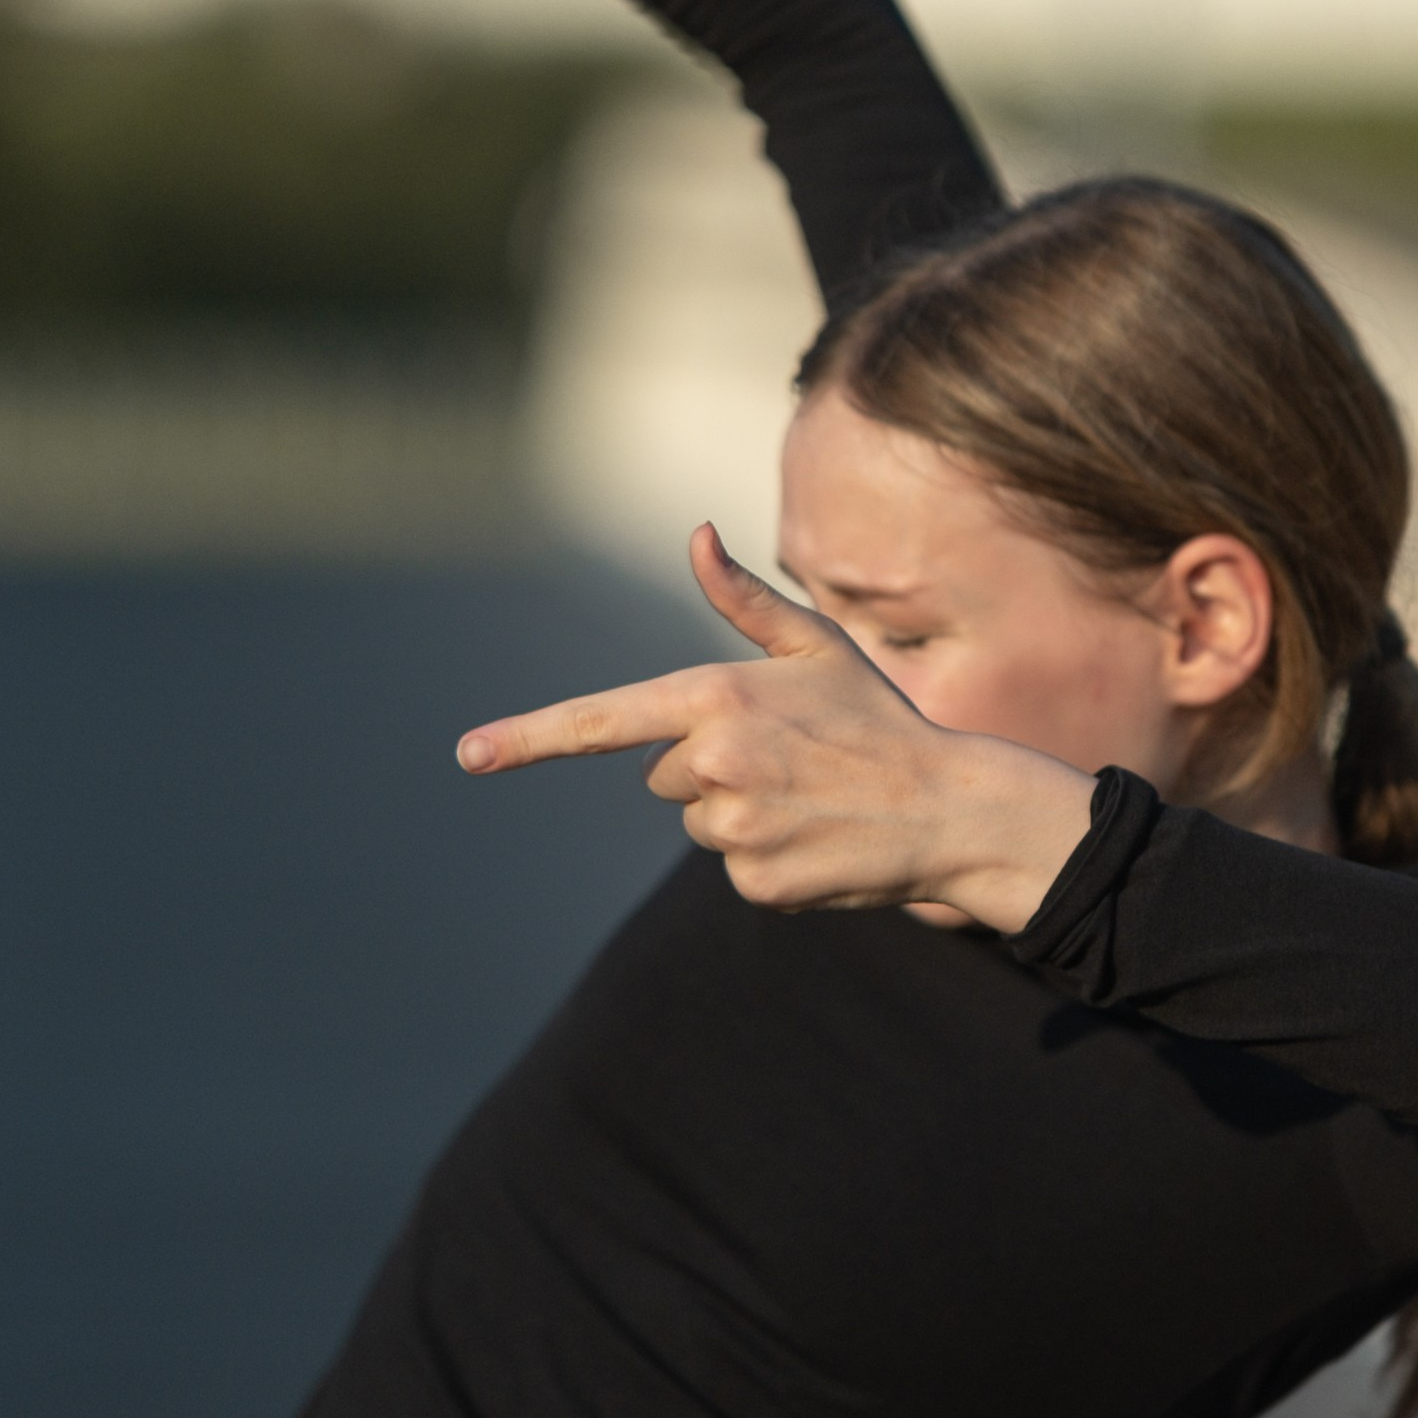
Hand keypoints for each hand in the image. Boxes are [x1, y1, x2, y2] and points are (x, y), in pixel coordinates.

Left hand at [458, 525, 1096, 931]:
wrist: (949, 808)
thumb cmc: (879, 717)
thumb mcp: (815, 647)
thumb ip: (743, 599)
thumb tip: (694, 534)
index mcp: (718, 699)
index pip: (603, 720)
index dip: (528, 738)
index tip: (468, 754)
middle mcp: (714, 765)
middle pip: (661, 774)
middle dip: (710, 767)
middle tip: (788, 759)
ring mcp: (731, 830)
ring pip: (694, 821)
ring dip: (737, 811)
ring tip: (807, 797)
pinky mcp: (753, 882)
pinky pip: (730, 867)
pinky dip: (765, 855)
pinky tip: (817, 837)